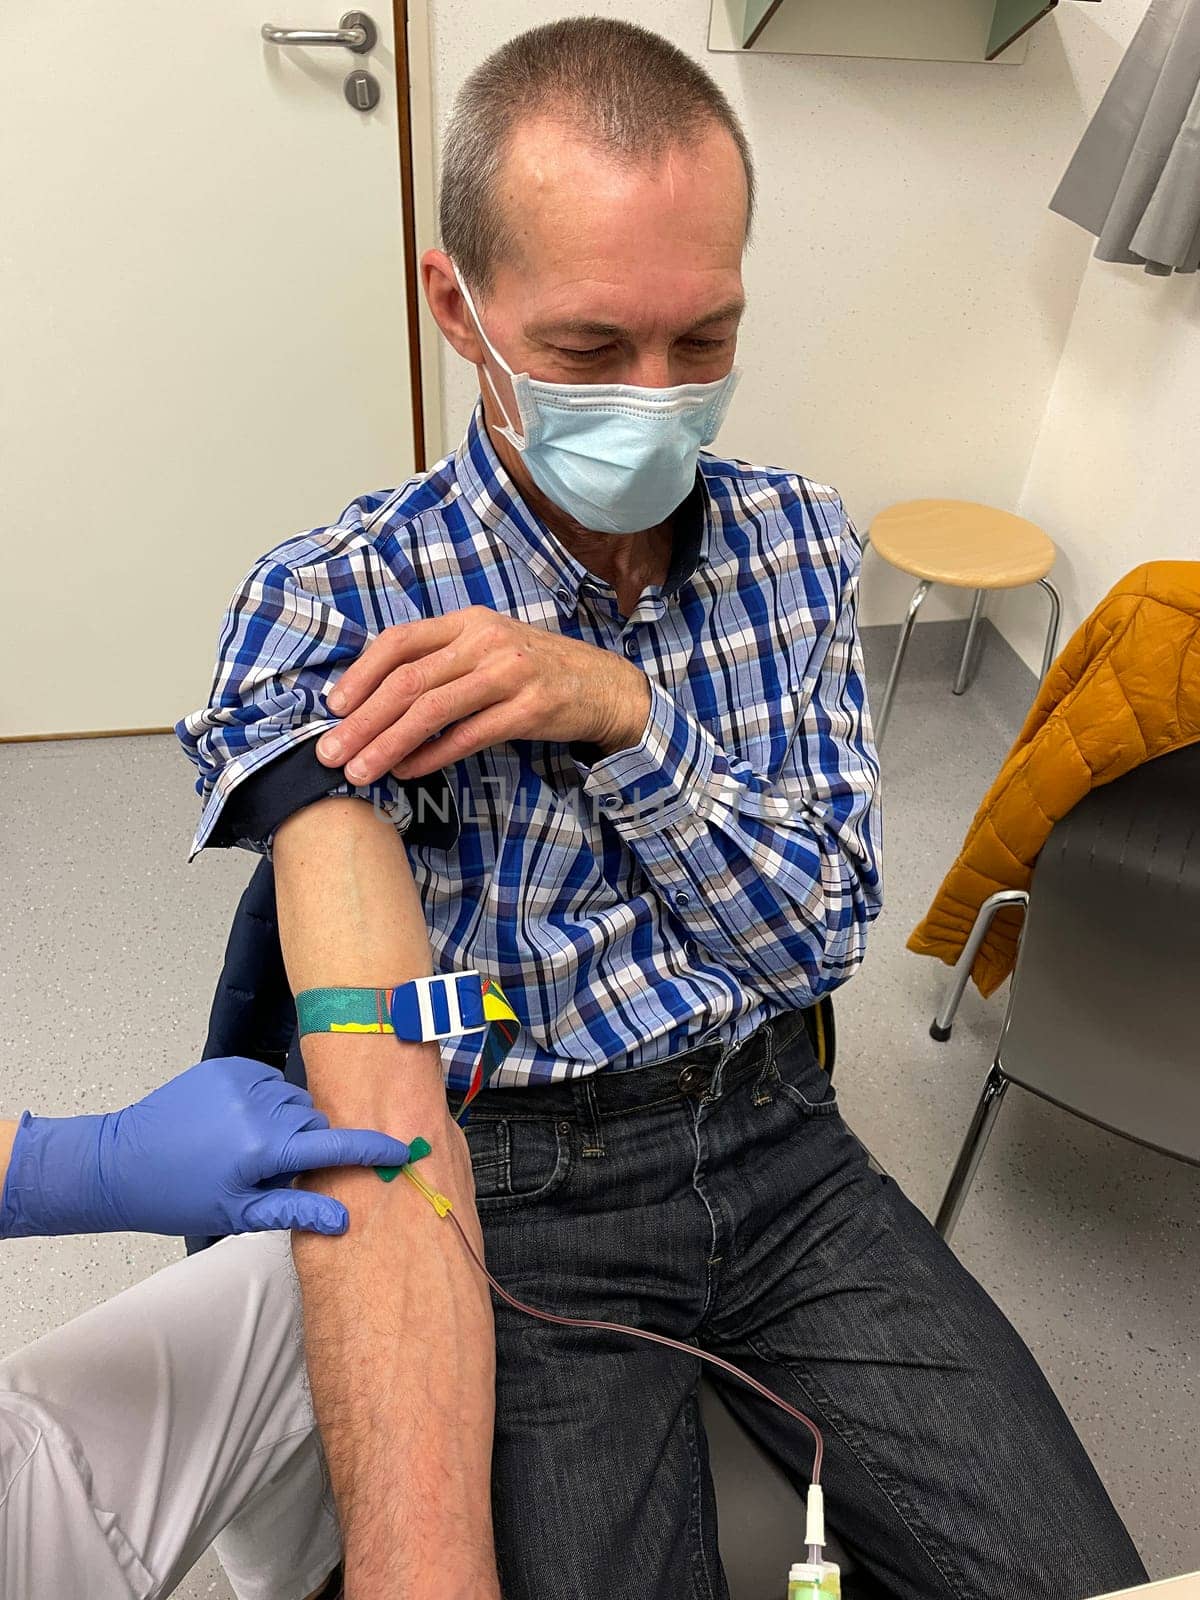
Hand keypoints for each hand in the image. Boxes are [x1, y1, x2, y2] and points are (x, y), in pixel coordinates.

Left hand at [0, 1057, 413, 1239]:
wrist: (120, 1163)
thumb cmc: (179, 1197)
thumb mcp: (238, 1214)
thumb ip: (294, 1211)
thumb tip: (344, 1219)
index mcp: (263, 1147)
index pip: (333, 1145)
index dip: (370, 1148)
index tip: (399, 1148)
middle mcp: (258, 1105)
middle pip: (313, 1120)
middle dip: (309, 1143)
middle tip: (278, 1169)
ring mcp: (241, 1079)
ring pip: (292, 1099)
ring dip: (288, 1121)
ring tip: (252, 1146)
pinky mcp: (225, 1065)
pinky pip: (267, 1081)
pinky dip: (265, 1101)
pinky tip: (238, 1123)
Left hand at [317, 607, 651, 782]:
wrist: (605, 686)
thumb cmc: (537, 671)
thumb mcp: (489, 649)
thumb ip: (442, 660)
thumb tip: (376, 694)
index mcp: (468, 622)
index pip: (399, 641)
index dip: (360, 674)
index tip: (333, 708)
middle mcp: (485, 641)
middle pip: (408, 680)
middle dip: (362, 720)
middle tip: (330, 753)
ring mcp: (509, 675)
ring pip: (431, 710)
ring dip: (387, 743)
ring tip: (360, 771)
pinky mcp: (528, 710)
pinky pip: (467, 736)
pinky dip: (431, 756)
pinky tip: (407, 771)